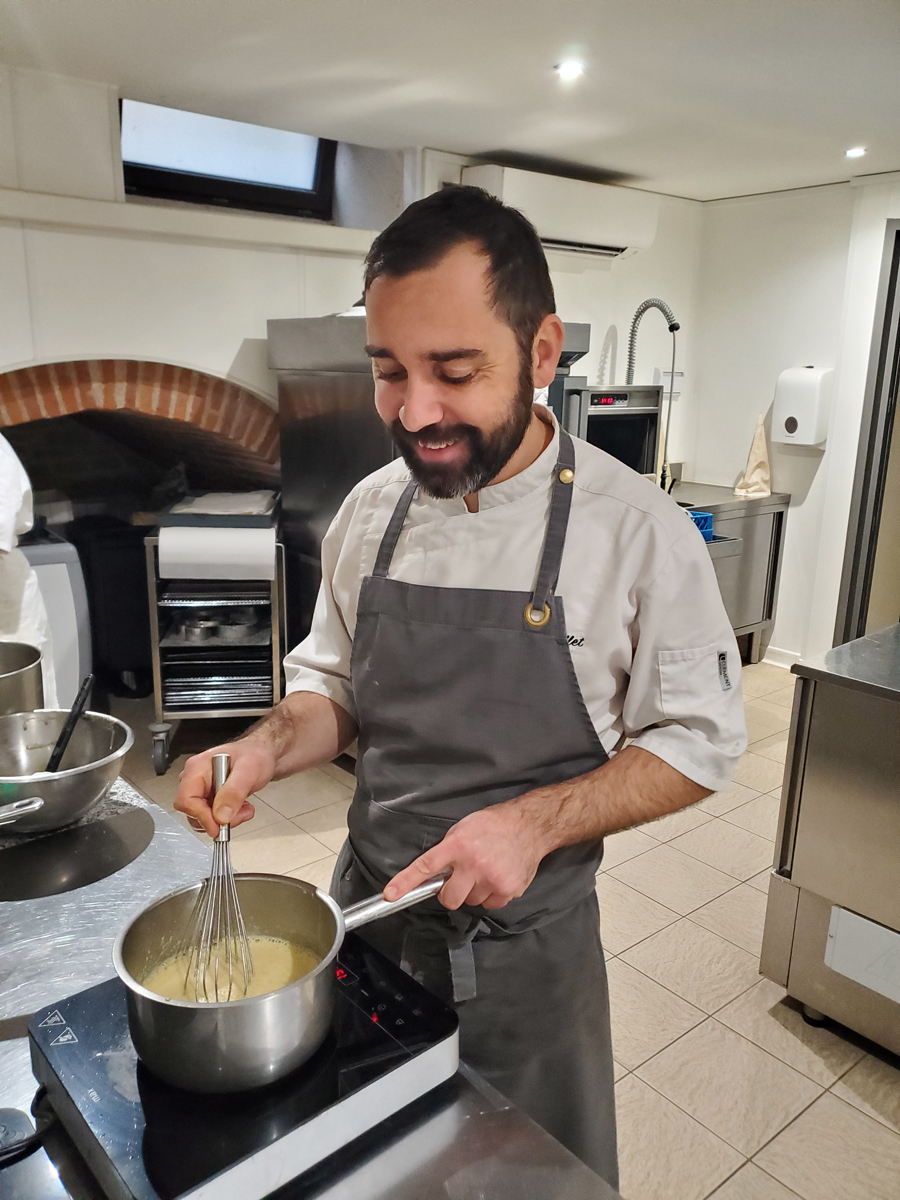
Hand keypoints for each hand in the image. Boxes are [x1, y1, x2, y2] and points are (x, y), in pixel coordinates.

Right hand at [174, 740, 277, 836]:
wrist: (261, 754)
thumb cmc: (254, 754)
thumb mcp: (249, 771)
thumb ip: (234, 792)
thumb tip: (220, 816)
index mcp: (197, 768)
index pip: (186, 799)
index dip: (201, 816)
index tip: (219, 826)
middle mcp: (195, 779)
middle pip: (193, 812)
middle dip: (218, 820)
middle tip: (239, 814)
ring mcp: (201, 790)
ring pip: (203, 819)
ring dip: (226, 820)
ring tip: (243, 808)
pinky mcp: (209, 799)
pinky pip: (212, 818)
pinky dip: (228, 819)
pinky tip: (240, 808)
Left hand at [383, 803, 547, 909]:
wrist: (530, 826)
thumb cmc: (494, 825)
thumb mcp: (464, 828)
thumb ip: (448, 850)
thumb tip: (434, 873)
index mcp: (458, 845)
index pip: (426, 866)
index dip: (406, 882)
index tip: (391, 894)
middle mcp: (474, 864)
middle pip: (449, 898)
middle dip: (450, 893)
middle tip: (460, 878)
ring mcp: (492, 880)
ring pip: (470, 902)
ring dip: (473, 891)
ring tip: (485, 871)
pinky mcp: (508, 891)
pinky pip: (490, 905)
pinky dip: (491, 895)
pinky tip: (498, 877)